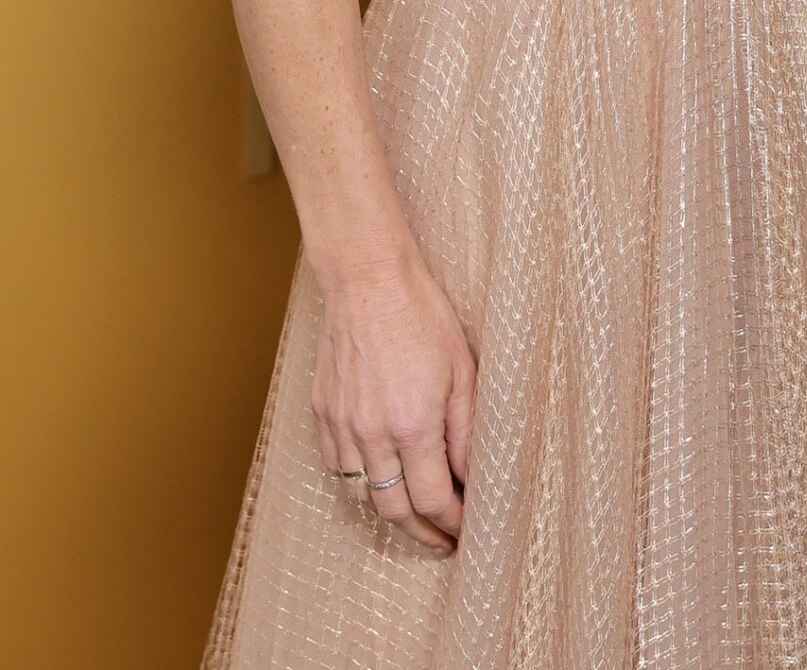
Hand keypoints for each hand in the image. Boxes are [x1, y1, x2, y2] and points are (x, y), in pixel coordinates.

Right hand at [312, 253, 476, 552]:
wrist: (368, 280)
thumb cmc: (422, 315)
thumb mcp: (463, 369)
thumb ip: (466, 430)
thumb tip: (471, 475)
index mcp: (413, 425)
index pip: (433, 499)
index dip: (452, 521)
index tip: (465, 529)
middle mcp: (372, 434)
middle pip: (394, 510)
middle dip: (420, 532)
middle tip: (441, 539)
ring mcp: (341, 426)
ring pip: (361, 494)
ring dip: (388, 511)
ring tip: (411, 515)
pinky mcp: (322, 413)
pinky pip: (336, 467)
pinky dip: (358, 482)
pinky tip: (376, 479)